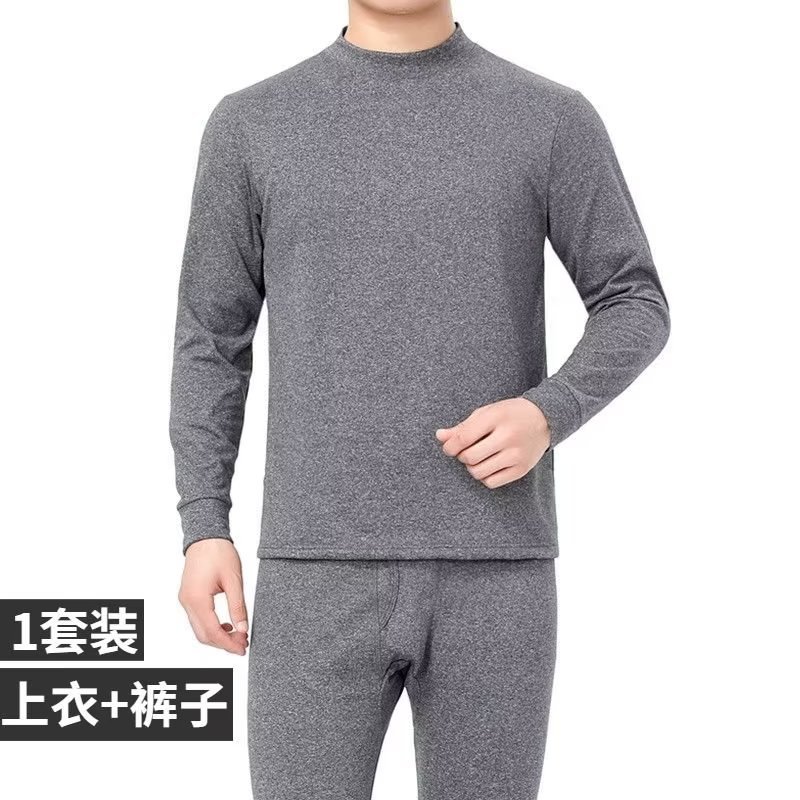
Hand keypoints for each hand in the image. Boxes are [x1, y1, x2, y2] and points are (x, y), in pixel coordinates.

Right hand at [178, 538, 248, 655]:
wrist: (205, 536)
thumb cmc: (219, 553)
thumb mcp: (234, 580)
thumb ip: (238, 606)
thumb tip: (243, 629)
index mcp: (197, 599)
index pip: (212, 632)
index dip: (228, 644)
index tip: (243, 648)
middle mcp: (187, 602)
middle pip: (203, 635)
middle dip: (223, 644)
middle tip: (243, 644)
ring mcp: (185, 600)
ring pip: (199, 629)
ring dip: (217, 636)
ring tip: (238, 635)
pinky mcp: (188, 596)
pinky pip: (197, 619)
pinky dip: (211, 626)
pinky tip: (226, 625)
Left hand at [436, 397, 550, 488]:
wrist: (545, 419)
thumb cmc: (509, 414)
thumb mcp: (486, 413)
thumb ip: (462, 427)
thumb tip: (440, 436)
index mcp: (496, 418)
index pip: (463, 438)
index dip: (450, 446)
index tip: (449, 447)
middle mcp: (507, 437)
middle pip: (469, 457)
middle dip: (461, 456)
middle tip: (466, 451)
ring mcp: (516, 455)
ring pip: (478, 472)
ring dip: (472, 467)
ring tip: (478, 458)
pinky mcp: (521, 469)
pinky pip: (492, 482)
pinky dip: (485, 476)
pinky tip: (489, 465)